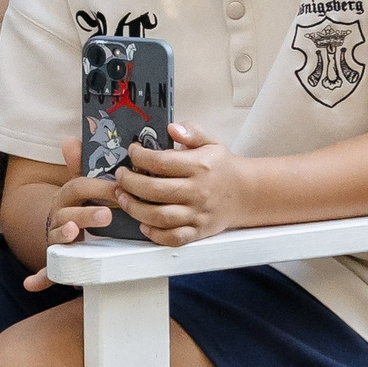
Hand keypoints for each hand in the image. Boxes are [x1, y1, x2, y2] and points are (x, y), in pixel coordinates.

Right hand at [24, 138, 118, 289]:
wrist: (66, 228)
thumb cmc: (82, 206)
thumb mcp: (85, 186)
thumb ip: (83, 165)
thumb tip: (70, 140)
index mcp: (68, 197)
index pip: (79, 187)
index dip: (98, 188)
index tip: (119, 189)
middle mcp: (58, 216)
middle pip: (68, 213)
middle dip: (86, 214)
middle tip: (108, 215)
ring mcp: (56, 237)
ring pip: (58, 237)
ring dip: (65, 236)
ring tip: (74, 234)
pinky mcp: (55, 259)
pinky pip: (46, 270)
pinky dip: (39, 277)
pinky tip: (32, 284)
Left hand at [112, 121, 252, 247]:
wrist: (247, 193)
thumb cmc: (222, 167)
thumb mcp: (211, 142)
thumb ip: (192, 132)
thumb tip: (172, 128)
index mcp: (200, 166)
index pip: (161, 162)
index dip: (140, 156)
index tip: (132, 152)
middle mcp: (198, 191)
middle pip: (155, 190)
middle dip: (129, 183)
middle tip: (120, 176)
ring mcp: (197, 214)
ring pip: (159, 217)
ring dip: (134, 209)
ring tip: (122, 197)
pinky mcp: (198, 231)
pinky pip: (173, 238)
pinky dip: (155, 234)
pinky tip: (143, 224)